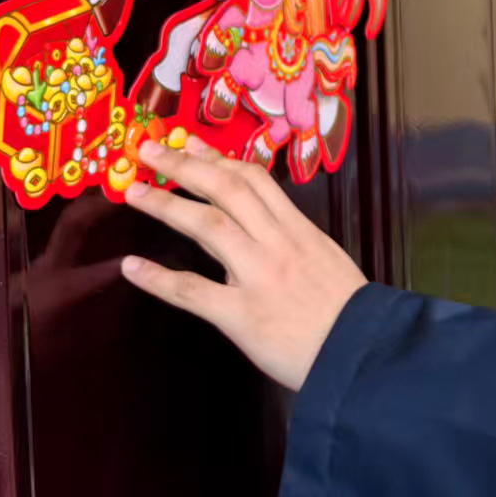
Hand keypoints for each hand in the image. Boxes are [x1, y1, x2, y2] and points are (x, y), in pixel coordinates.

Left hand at [120, 136, 367, 390]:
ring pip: (208, 226)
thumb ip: (293, 241)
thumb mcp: (326, 259)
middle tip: (150, 151)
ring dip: (167, 205)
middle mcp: (276, 244)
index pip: (255, 181)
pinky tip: (132, 267)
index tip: (192, 144)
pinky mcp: (241, 315)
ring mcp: (257, 277)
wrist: (363, 352)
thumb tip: (260, 231)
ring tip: (134, 192)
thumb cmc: (349, 312)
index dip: (219, 159)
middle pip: (225, 191)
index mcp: (299, 230)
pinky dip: (159, 278)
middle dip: (185, 167)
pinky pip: (193, 291)